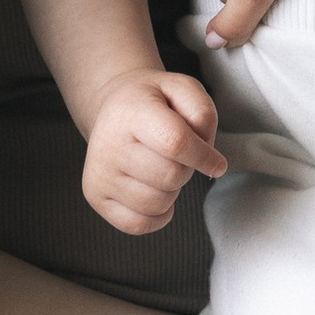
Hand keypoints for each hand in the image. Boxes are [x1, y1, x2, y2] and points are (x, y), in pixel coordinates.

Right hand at [81, 68, 227, 236]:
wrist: (113, 110)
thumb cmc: (154, 103)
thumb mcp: (184, 89)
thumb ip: (203, 114)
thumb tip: (209, 160)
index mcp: (131, 111)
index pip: (175, 143)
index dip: (204, 157)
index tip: (218, 163)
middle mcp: (108, 144)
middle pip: (170, 176)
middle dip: (186, 170)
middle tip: (176, 155)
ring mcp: (99, 173)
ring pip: (158, 203)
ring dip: (171, 191)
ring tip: (161, 168)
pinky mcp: (96, 197)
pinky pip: (140, 225)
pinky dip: (157, 214)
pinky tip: (154, 190)